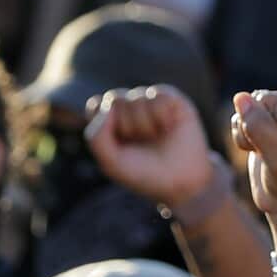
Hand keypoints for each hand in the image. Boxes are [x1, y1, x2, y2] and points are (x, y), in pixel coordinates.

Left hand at [84, 85, 211, 206]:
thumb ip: (96, 137)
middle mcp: (131, 109)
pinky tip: (169, 126)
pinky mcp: (174, 100)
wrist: (181, 180)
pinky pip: (158, 95)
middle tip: (140, 142)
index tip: (114, 141)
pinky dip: (161, 115)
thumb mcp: (111, 162)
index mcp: (112, 123)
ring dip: (145, 124)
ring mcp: (153, 102)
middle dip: (126, 125)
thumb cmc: (144, 173)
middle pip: (115, 98)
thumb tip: (107, 106)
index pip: (96, 104)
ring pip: (137, 97)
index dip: (102, 119)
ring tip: (156, 137)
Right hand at [231, 86, 276, 218]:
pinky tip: (256, 150)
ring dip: (249, 131)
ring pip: (252, 104)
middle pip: (268, 99)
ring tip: (266, 152)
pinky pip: (242, 114)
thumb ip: (259, 126)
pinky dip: (242, 134)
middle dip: (263, 129)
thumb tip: (240, 97)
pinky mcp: (266, 122)